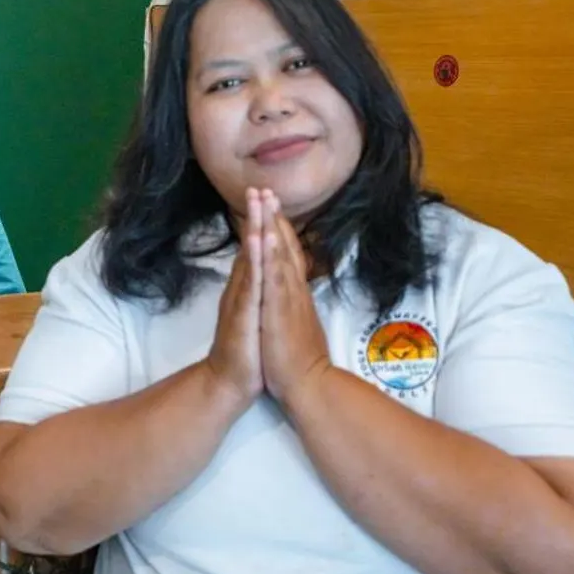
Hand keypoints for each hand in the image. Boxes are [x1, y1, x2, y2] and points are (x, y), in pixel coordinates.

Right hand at [205, 187, 264, 404]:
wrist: (230, 382)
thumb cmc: (247, 352)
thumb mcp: (255, 316)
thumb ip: (256, 293)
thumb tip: (260, 274)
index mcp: (249, 289)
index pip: (256, 250)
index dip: (261, 222)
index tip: (266, 196)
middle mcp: (242, 289)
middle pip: (251, 247)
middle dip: (255, 216)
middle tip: (259, 187)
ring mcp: (241, 300)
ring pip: (249, 259)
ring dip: (253, 230)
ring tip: (256, 205)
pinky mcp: (242, 315)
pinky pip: (250, 283)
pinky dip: (253, 261)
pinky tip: (255, 243)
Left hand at [257, 189, 333, 407]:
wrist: (308, 384)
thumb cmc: (298, 359)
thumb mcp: (294, 324)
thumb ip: (293, 305)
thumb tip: (289, 293)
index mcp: (293, 294)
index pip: (287, 255)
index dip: (280, 229)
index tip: (271, 206)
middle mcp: (293, 290)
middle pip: (285, 247)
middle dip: (275, 217)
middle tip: (267, 189)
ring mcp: (288, 298)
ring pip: (281, 255)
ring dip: (273, 226)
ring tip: (265, 201)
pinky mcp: (280, 310)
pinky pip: (275, 277)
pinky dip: (271, 255)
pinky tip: (267, 236)